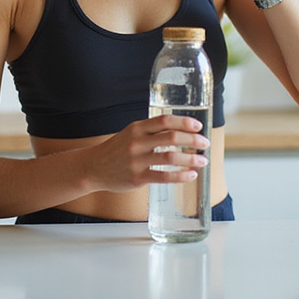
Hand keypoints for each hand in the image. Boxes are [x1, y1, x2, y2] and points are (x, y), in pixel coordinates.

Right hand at [88, 114, 209, 192]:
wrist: (93, 168)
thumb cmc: (116, 150)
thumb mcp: (130, 134)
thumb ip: (150, 132)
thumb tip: (180, 132)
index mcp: (137, 128)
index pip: (164, 120)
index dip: (184, 122)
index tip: (198, 126)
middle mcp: (137, 142)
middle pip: (171, 137)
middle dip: (192, 140)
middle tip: (205, 143)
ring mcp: (137, 161)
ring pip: (170, 157)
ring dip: (190, 158)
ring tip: (202, 160)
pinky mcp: (137, 178)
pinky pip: (164, 176)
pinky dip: (181, 175)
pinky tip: (191, 175)